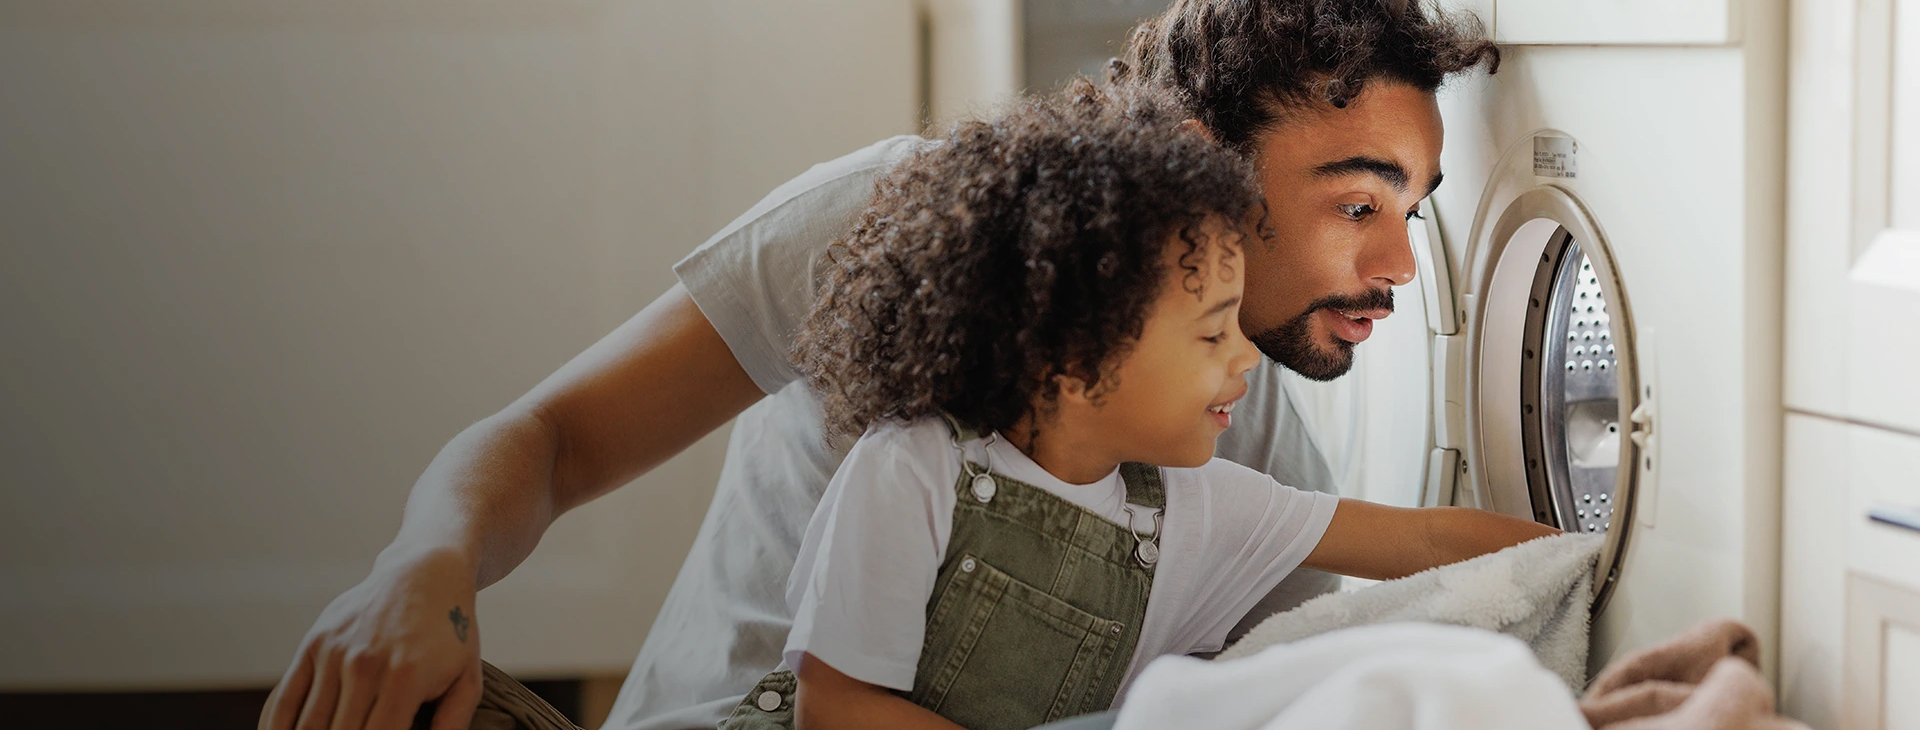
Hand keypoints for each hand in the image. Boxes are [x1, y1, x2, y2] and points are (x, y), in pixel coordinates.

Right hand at [260, 546, 483, 729]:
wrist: (423, 573)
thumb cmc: (450, 634)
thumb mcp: (467, 679)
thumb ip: (452, 725)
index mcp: (405, 680)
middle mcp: (364, 666)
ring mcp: (334, 653)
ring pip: (308, 726)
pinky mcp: (313, 644)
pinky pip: (284, 699)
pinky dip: (276, 729)